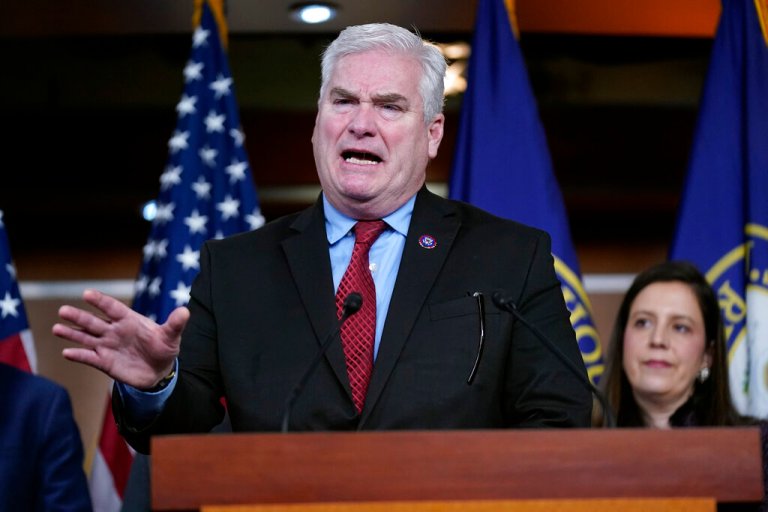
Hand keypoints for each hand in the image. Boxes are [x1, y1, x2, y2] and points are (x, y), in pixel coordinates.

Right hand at [53, 289, 188, 388]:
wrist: (159, 371)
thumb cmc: (164, 348)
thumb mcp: (171, 336)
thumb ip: (175, 324)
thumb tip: (185, 311)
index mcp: (129, 320)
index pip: (112, 308)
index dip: (101, 301)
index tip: (87, 294)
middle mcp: (114, 331)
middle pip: (94, 322)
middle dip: (79, 317)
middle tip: (63, 310)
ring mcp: (108, 346)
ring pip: (86, 337)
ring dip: (72, 333)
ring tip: (57, 328)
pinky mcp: (105, 362)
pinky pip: (89, 357)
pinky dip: (79, 355)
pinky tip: (67, 352)